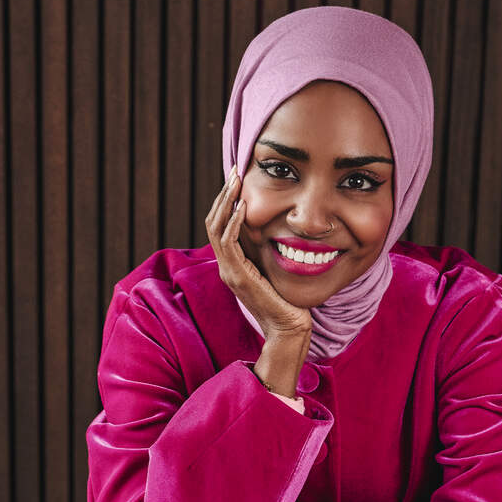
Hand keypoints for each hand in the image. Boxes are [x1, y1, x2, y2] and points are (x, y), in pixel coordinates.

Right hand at [205, 167, 311, 343]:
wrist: (288, 329)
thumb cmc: (287, 302)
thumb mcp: (273, 270)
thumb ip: (267, 254)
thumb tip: (273, 231)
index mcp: (233, 265)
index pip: (220, 226)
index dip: (226, 202)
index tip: (237, 180)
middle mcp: (226, 267)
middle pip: (213, 223)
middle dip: (223, 196)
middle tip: (234, 172)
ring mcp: (229, 273)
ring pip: (216, 230)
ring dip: (226, 203)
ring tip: (236, 183)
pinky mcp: (238, 278)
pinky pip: (228, 245)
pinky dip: (233, 224)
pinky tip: (242, 208)